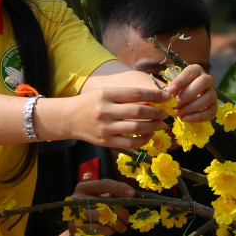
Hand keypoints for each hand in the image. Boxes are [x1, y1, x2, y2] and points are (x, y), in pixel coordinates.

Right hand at [56, 86, 171, 148]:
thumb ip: (126, 96)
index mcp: (107, 94)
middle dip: (156, 113)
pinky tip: (149, 135)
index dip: (154, 95)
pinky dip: (143, 140)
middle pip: (138, 112)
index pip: (136, 93)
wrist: (68, 118)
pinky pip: (130, 143)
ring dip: (153, 126)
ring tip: (160, 124)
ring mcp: (106, 128)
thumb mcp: (105, 93)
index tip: (167, 97)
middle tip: (166, 113)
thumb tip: (152, 99)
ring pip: (136, 128)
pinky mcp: (106, 142)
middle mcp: (106, 110)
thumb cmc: (90, 103)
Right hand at [66, 179, 133, 235]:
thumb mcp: (102, 201)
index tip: (133, 194)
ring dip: (117, 224)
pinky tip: (110, 231)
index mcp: (84, 188)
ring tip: (122, 227)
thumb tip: (132, 193)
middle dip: (122, 212)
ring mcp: (76, 213)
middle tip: (128, 219)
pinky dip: (109, 231)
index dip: (120, 188)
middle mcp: (77, 199)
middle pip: (106, 202)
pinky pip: (99, 229)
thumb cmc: (94, 213)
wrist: (77, 235)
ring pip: (104, 217)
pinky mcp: (77, 227)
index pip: (104, 184)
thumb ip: (114, 194)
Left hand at [164, 64, 215, 121]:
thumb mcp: (173, 87)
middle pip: (203, 82)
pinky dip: (199, 116)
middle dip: (188, 94)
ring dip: (192, 106)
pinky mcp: (214, 106)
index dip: (180, 81)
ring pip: (209, 97)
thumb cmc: (177, 92)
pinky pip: (211, 111)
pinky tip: (187, 118)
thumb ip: (170, 89)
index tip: (170, 91)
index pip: (191, 72)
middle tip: (176, 103)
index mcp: (196, 71)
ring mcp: (212, 93)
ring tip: (179, 113)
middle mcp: (207, 80)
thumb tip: (167, 94)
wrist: (184, 103)